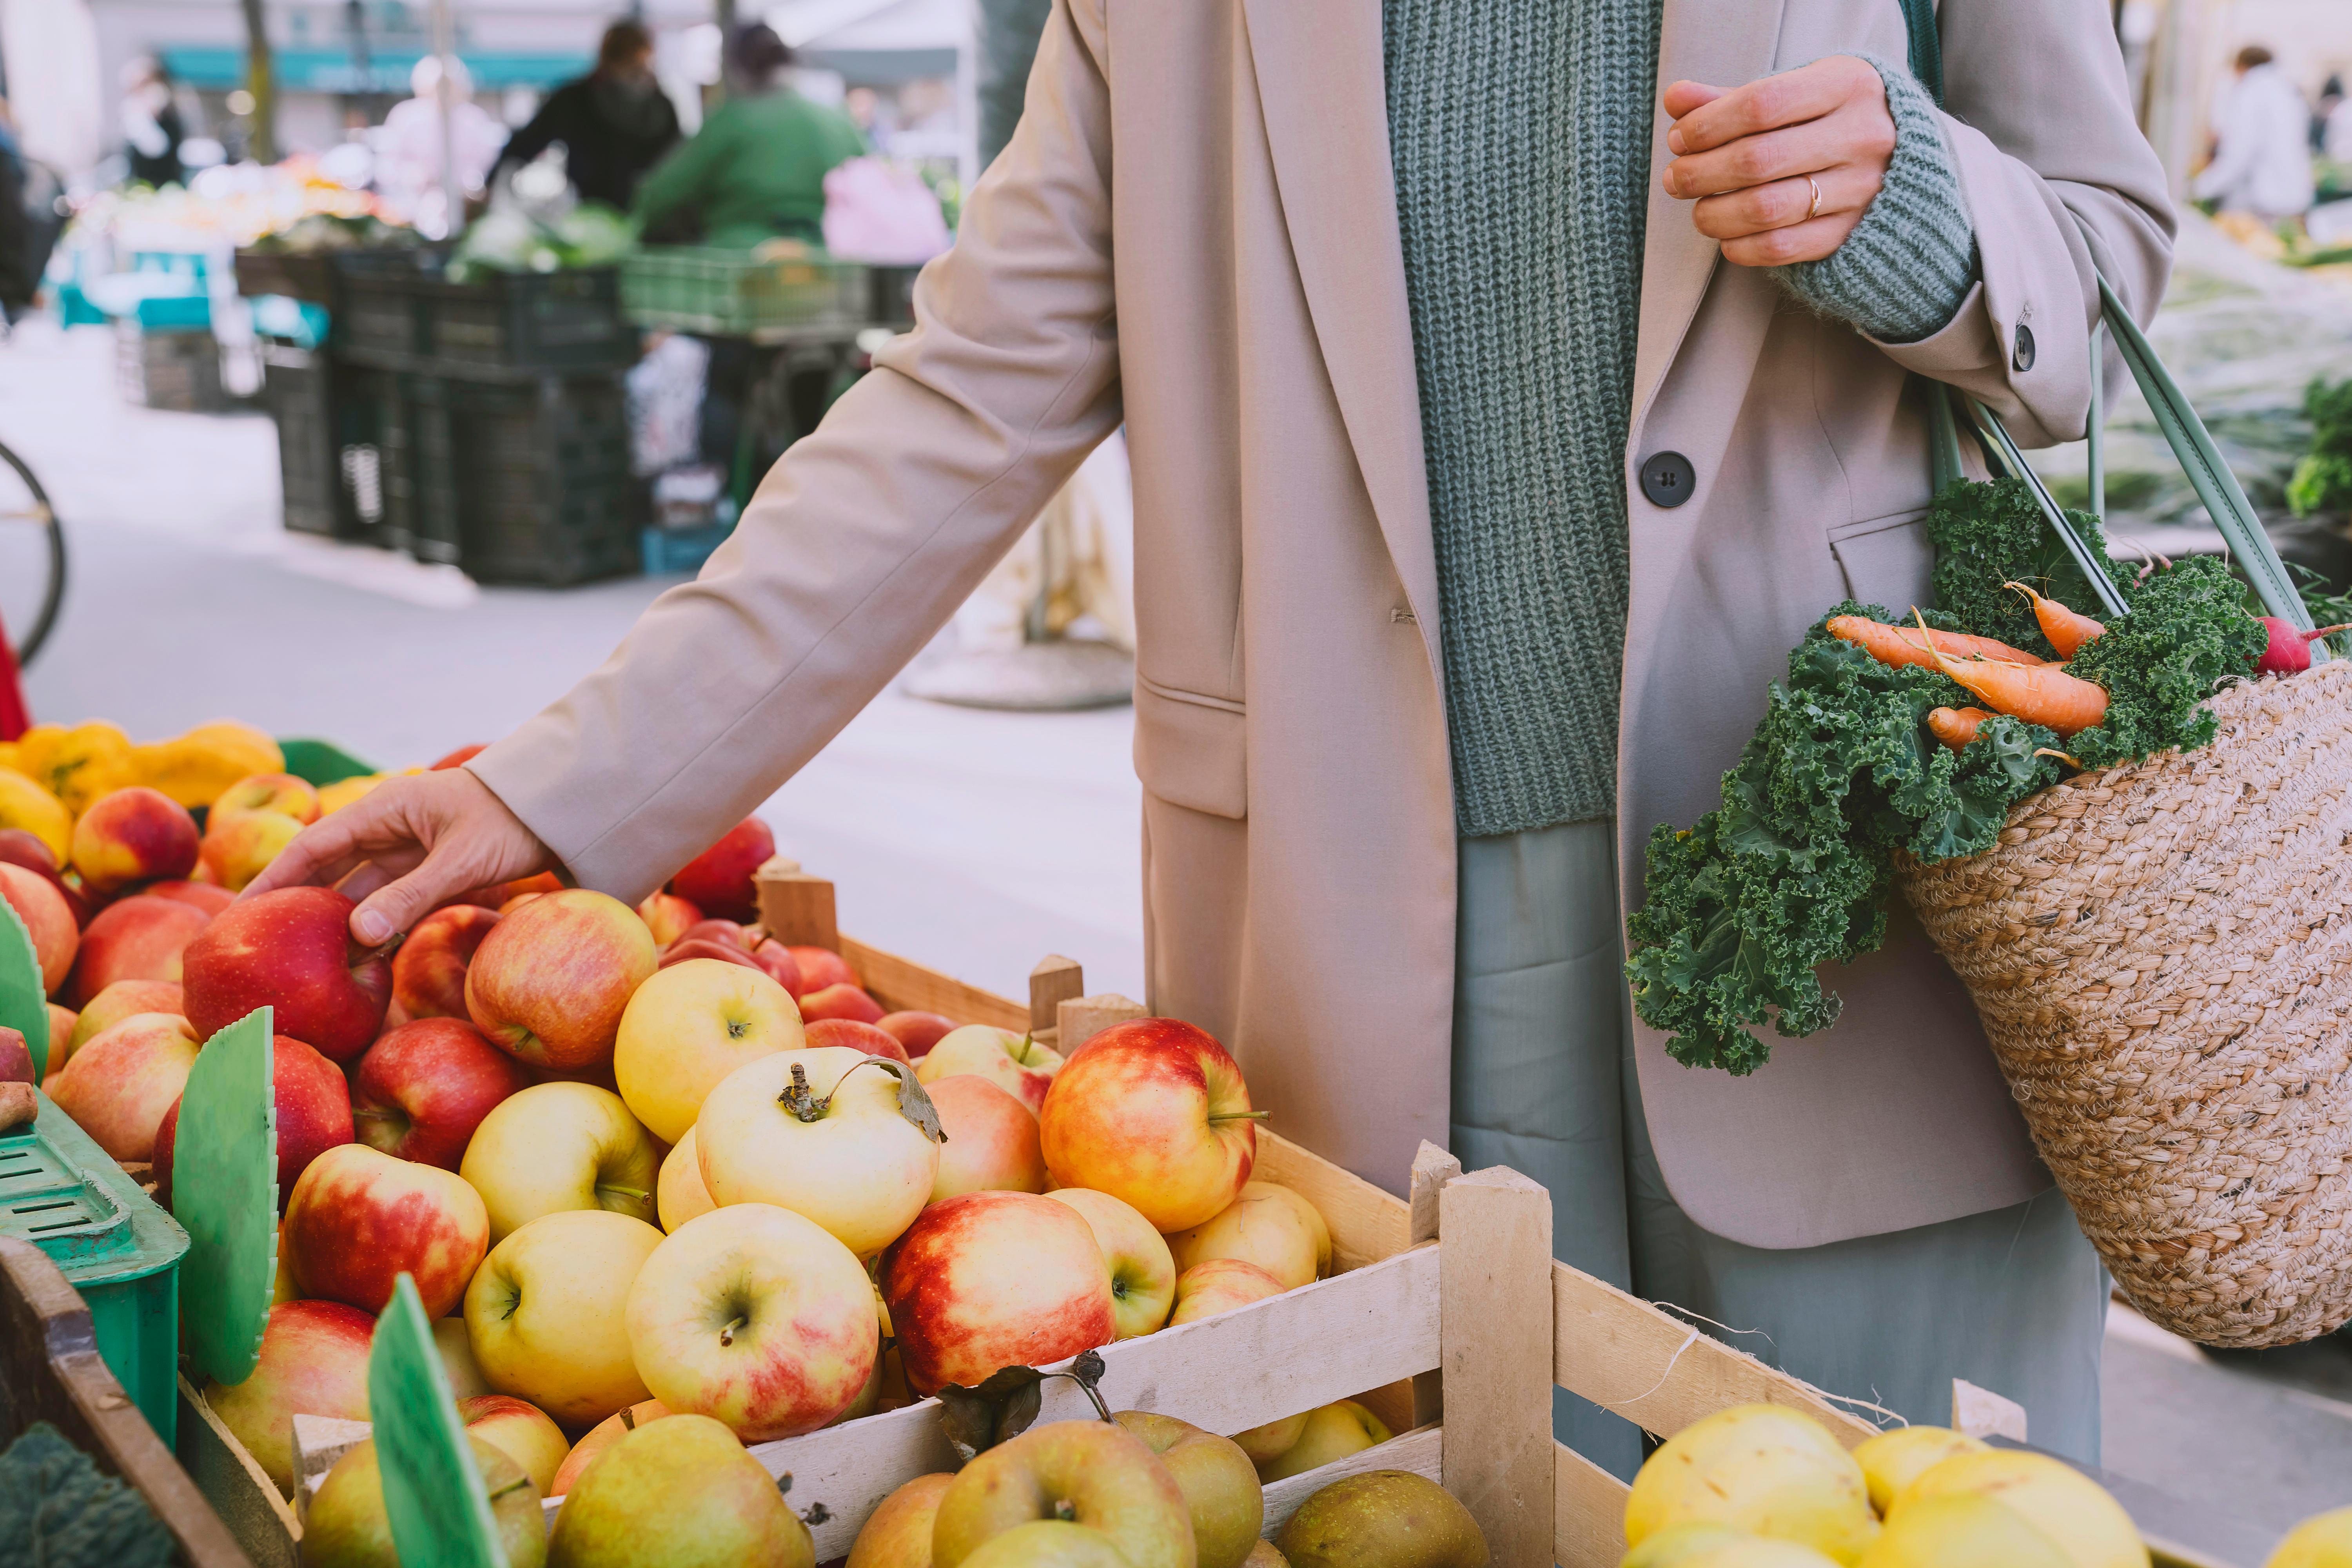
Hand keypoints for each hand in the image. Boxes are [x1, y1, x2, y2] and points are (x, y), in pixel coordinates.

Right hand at [240, 768, 555, 946]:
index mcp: (383, 810)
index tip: (242, 911)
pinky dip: (375, 927)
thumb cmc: (513, 818)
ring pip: (359, 891)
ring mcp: (408, 851)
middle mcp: (387, 829)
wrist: (561, 806)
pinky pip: (391, 902)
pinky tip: (358, 958)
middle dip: (297, 904)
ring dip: (338, 923)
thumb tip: (358, 933)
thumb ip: (412, 894)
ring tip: (304, 960)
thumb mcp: (463, 858)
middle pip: (328, 870)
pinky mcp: (430, 872)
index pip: (313, 846)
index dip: (275, 878)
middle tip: (261, 944)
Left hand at [1661, 56, 1896, 266]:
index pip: (1761, 105)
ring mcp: (1861, 188)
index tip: (1679, 139)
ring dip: (1714, 214)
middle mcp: (1862, 135)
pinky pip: (1780, 248)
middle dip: (1701, 173)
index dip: (1707, 125)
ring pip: (1765, 209)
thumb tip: (1675, 98)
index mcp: (1847, 85)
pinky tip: (1726, 236)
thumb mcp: (1794, 93)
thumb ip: (1732, 98)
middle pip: (1757, 160)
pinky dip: (1740, 247)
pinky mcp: (1851, 232)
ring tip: (1698, 209)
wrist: (1901, 158)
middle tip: (1676, 178)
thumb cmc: (1829, 118)